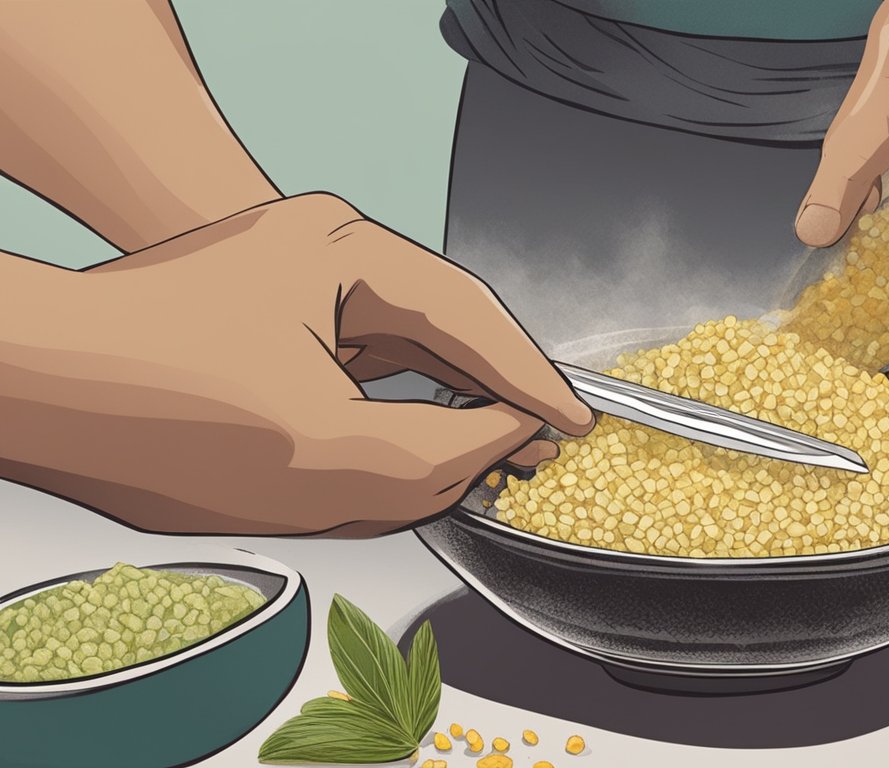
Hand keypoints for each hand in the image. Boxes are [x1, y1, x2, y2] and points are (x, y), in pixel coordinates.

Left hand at [0, 194, 593, 536]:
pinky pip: (349, 368)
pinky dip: (381, 411)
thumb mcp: (329, 451)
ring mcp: (288, 283)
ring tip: (478, 461)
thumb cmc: (149, 403)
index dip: (532, 381)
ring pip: (394, 354)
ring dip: (432, 408)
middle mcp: (321, 252)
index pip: (471, 317)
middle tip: (535, 449)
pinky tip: (396, 453)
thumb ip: (441, 452)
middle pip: (437, 329)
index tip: (577, 426)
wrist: (30, 397)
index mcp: (346, 250)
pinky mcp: (260, 322)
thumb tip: (502, 441)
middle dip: (484, 395)